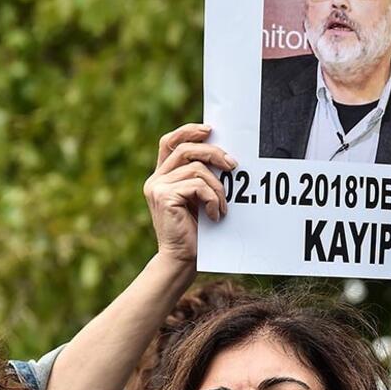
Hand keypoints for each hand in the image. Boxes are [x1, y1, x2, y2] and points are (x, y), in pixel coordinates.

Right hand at [144, 124, 235, 264]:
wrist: (182, 259)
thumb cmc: (196, 231)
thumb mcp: (198, 199)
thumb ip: (201, 178)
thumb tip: (223, 156)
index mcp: (162, 176)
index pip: (170, 142)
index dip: (188, 131)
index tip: (210, 130)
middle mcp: (156, 179)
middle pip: (186, 149)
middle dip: (214, 153)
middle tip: (233, 165)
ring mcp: (157, 187)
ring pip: (197, 169)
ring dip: (218, 188)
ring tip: (223, 206)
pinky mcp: (164, 197)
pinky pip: (198, 186)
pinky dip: (213, 199)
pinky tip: (214, 215)